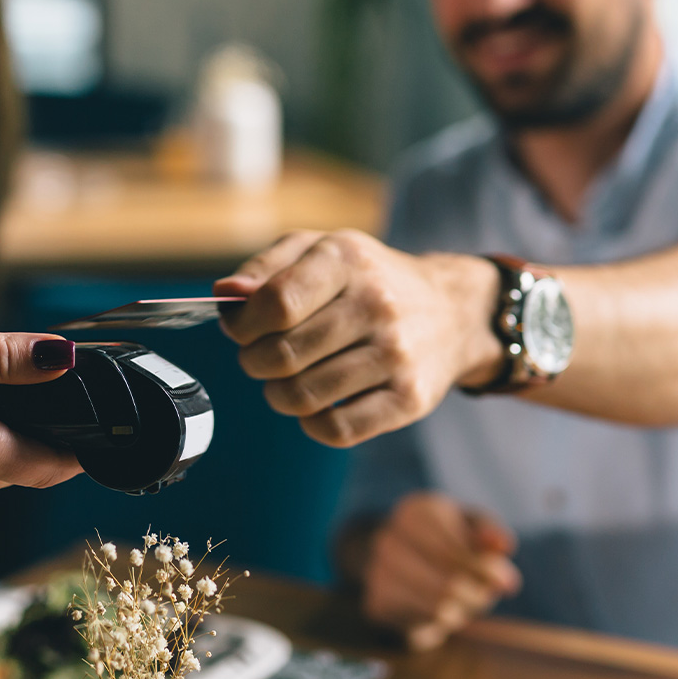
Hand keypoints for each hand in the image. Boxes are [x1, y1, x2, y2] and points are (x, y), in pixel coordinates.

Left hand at [215, 230, 501, 445]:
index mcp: (347, 259)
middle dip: (254, 361)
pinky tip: (318, 402)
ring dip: (279, 394)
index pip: (275, 303)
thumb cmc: (368, 279)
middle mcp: (376, 304)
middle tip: (262, 357)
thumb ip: (266, 267)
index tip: (241, 329)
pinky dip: (312, 423)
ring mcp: (396, 354)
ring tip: (287, 379)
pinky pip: (337, 429)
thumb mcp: (319, 249)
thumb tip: (226, 293)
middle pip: (282, 355)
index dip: (242, 325)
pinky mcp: (410, 398)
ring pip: (303, 396)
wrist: (451, 309)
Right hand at [361, 492, 520, 650]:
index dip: (484, 570)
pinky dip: (442, 621)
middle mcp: (388, 538)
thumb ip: (488, 531)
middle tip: (487, 596)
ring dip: (463, 610)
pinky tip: (441, 607)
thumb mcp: (467, 523)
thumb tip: (504, 545)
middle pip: (449, 583)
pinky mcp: (377, 602)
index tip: (507, 584)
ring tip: (466, 601)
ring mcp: (377, 571)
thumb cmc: (443, 536)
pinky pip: (424, 622)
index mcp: (414, 511)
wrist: (395, 555)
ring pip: (439, 607)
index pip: (453, 551)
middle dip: (477, 595)